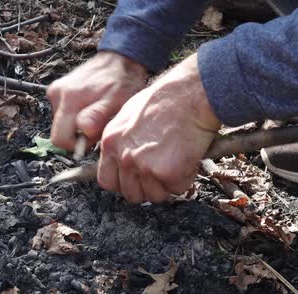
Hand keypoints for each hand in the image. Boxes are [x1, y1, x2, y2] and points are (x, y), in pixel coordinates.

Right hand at [48, 51, 146, 149]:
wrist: (118, 59)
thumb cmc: (121, 82)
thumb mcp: (117, 101)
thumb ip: (99, 116)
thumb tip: (83, 128)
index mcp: (69, 99)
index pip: (60, 139)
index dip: (78, 144)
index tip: (95, 134)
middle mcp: (57, 94)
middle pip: (58, 133)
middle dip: (76, 136)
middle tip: (97, 126)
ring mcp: (55, 91)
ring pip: (61, 124)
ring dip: (77, 125)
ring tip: (96, 112)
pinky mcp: (56, 89)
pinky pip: (62, 114)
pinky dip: (75, 115)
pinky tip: (90, 105)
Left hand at [98, 53, 220, 202]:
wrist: (190, 94)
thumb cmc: (166, 100)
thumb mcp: (129, 117)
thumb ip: (122, 141)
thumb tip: (124, 159)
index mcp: (110, 142)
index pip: (107, 181)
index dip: (123, 183)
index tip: (136, 180)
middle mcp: (123, 157)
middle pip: (130, 193)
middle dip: (147, 187)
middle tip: (161, 172)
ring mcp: (144, 166)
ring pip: (153, 196)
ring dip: (167, 185)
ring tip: (176, 162)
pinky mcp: (166, 172)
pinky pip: (177, 189)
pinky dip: (186, 178)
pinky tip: (187, 159)